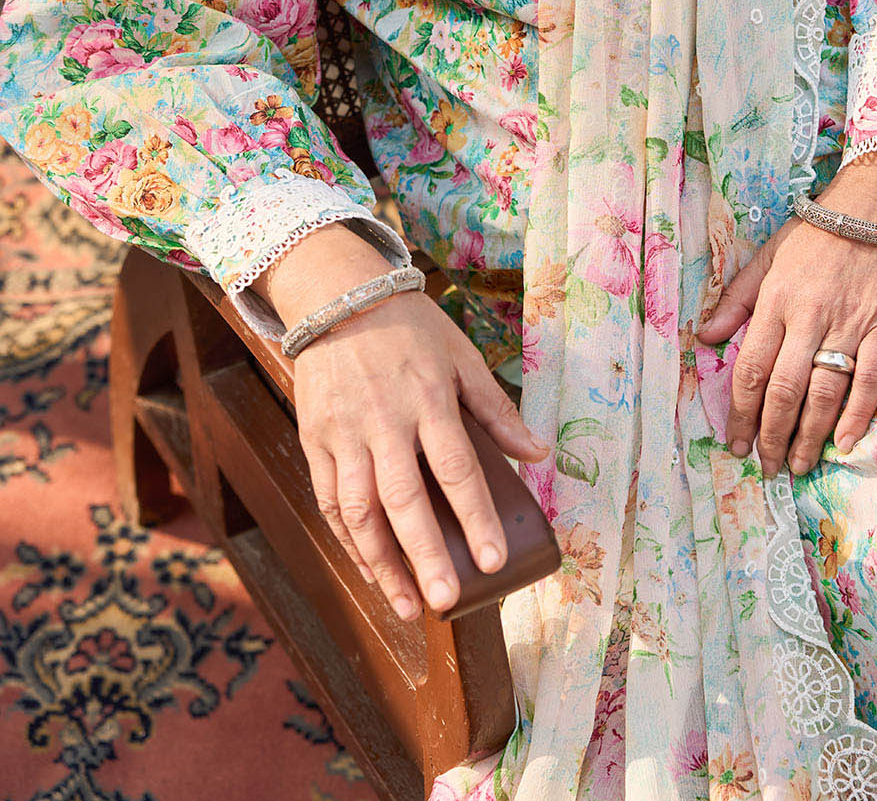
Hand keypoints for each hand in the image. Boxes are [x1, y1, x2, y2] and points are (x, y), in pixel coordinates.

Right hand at [292, 288, 546, 620]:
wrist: (338, 296)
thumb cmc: (410, 327)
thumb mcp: (461, 356)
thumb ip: (496, 410)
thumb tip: (538, 453)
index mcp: (428, 398)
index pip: (455, 468)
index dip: (475, 517)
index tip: (492, 560)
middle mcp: (383, 420)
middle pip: (403, 498)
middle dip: (425, 554)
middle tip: (446, 599)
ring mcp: (343, 432)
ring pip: (358, 509)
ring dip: (381, 562)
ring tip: (408, 604)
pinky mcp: (315, 439)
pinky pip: (329, 499)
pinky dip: (348, 540)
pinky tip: (370, 569)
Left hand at [695, 119, 876, 475]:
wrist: (874, 207)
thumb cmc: (814, 234)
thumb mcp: (767, 258)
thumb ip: (736, 300)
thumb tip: (703, 336)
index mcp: (775, 301)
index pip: (751, 368)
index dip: (741, 411)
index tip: (735, 440)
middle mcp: (808, 317)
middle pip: (784, 389)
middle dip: (771, 434)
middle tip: (766, 465)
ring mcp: (849, 325)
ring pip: (824, 392)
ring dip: (808, 435)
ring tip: (798, 464)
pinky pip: (871, 380)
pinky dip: (857, 415)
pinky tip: (843, 442)